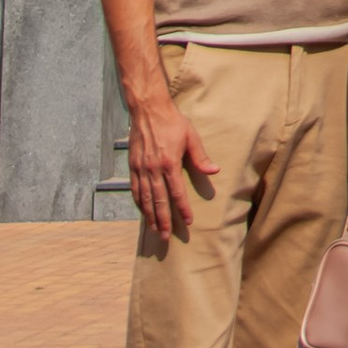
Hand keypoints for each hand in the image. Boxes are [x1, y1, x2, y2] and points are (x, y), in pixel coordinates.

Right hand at [125, 91, 218, 240]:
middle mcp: (153, 169)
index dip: (182, 209)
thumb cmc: (172, 122)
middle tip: (167, 237)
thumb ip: (200, 156)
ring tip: (156, 230)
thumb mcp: (190, 136)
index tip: (188, 222)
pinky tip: (143, 212)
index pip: (177, 192)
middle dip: (164, 220)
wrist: (148, 110)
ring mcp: (141, 169)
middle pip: (158, 201)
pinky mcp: (133, 166)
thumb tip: (214, 171)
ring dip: (150, 216)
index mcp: (169, 163)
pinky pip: (135, 189)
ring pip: (145, 199)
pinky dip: (139, 203)